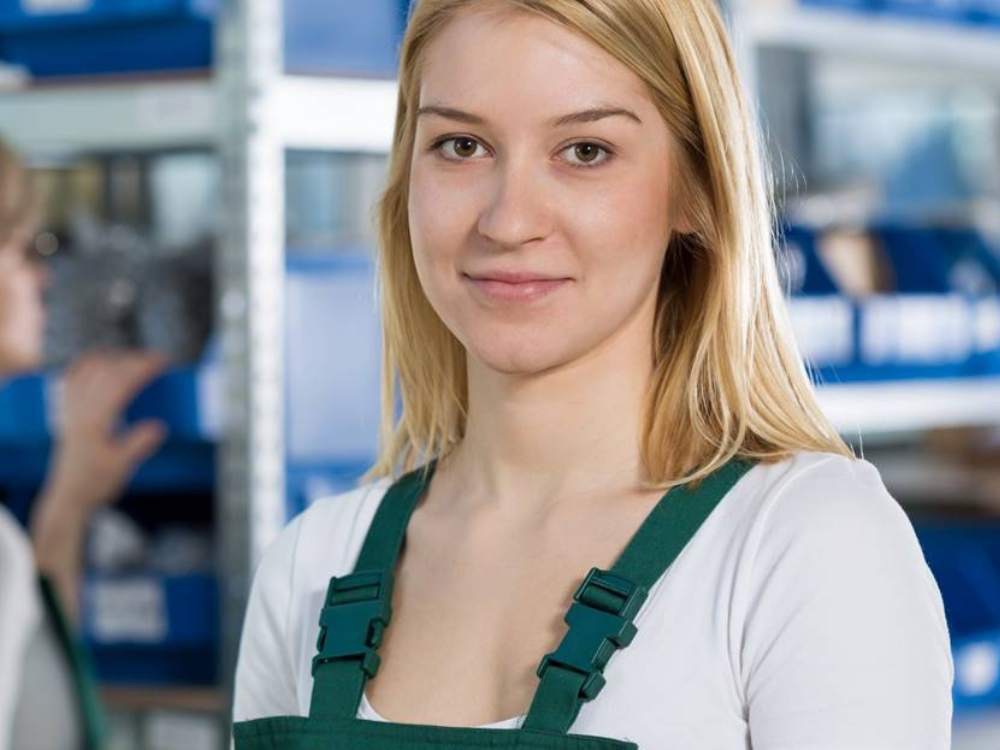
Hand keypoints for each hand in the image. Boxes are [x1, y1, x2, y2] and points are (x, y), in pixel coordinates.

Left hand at [31, 349, 169, 622]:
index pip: (120, 382)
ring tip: (136, 360)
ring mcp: (71, 407)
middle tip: (158, 360)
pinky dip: (90, 364)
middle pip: (108, 369)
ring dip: (115, 358)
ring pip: (90, 368)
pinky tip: (103, 362)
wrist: (68, 495)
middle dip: (134, 359)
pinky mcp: (67, 410)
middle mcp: (80, 409)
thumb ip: (139, 444)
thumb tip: (159, 425)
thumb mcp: (122, 466)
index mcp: (94, 420)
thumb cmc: (96, 482)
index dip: (143, 367)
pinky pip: (74, 376)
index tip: (163, 362)